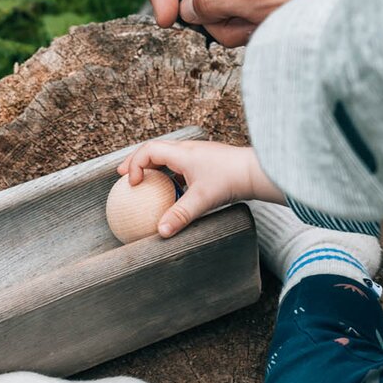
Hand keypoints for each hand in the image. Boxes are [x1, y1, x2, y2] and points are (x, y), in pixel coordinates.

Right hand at [117, 140, 283, 236]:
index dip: (135, 164)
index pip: (148, 151)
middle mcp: (188, 150)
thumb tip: (161, 232)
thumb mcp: (202, 200)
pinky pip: (181, 165)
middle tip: (124, 176)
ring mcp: (198, 155)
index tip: (132, 184)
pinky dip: (170, 174)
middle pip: (155, 150)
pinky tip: (171, 190)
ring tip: (144, 182)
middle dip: (137, 162)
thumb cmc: (231, 180)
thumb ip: (180, 215)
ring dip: (154, 167)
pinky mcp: (207, 163)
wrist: (258, 172)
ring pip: (168, 156)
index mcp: (182, 153)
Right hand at [146, 0, 370, 45]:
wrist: (370, 5)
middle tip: (251, 22)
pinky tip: (277, 29)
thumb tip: (188, 11)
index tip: (165, 21)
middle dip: (217, 16)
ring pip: (217, 12)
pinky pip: (237, 20)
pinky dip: (251, 32)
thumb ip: (217, 1)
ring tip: (272, 25)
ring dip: (237, 28)